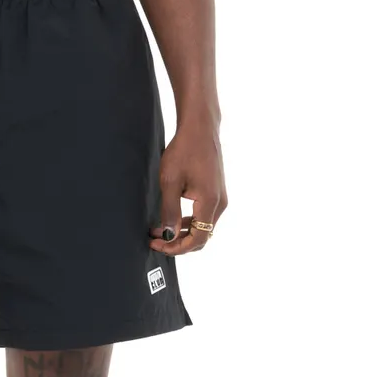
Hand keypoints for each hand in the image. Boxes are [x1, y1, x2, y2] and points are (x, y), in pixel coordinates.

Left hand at [149, 118, 226, 255]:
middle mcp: (220, 203)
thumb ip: (169, 211)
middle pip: (202, 237)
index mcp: (210, 202)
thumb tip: (168, 235)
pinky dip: (187, 222)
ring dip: (181, 233)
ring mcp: (219, 198)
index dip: (177, 248)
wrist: (200, 128)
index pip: (198, 239)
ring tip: (158, 230)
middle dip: (178, 243)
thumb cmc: (184, 150)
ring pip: (202, 227)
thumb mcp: (170, 182)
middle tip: (155, 240)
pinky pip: (203, 216)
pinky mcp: (215, 193)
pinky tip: (170, 218)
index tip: (158, 245)